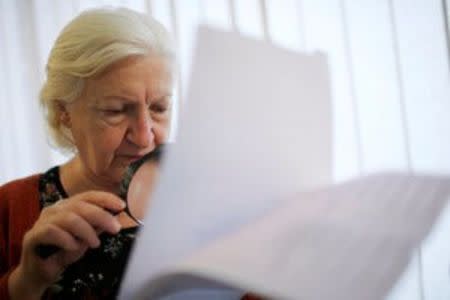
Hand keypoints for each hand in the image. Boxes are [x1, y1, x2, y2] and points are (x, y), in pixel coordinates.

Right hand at [8, 191, 124, 299]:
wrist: (40, 273)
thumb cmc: (63, 253)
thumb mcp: (86, 239)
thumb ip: (97, 227)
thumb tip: (115, 218)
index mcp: (68, 206)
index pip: (88, 196)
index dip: (106, 198)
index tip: (122, 206)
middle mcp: (55, 209)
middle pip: (81, 206)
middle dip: (102, 216)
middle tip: (115, 229)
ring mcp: (42, 221)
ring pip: (68, 218)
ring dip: (86, 230)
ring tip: (95, 243)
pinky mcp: (33, 236)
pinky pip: (51, 231)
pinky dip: (66, 239)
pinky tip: (74, 247)